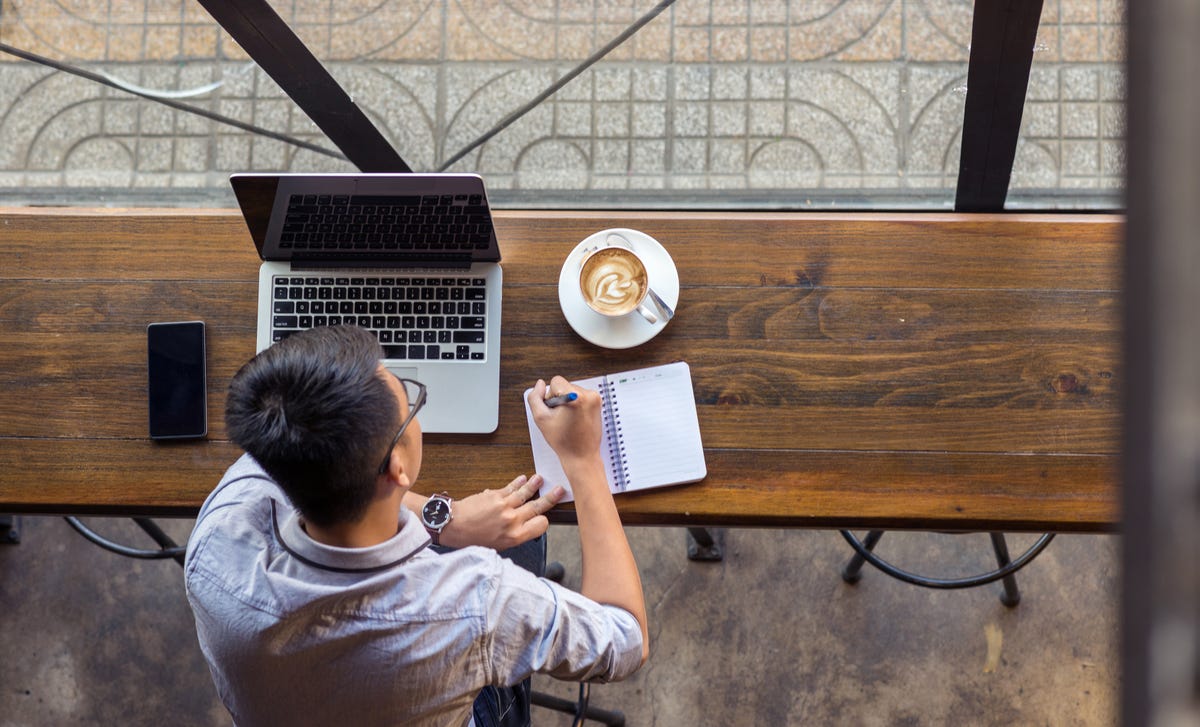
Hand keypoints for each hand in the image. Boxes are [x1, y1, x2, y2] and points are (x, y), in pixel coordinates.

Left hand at [438, 474, 564, 549]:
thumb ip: (513, 536)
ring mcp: (504, 505)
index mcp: (515, 536)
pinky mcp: (495, 494)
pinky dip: (518, 482)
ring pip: (525, 493)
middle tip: (559, 490)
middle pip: (537, 507)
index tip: (544, 518)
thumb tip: (523, 527)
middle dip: (550, 498)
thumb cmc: (472, 539)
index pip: (541, 525)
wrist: (453, 525)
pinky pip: (511, 487)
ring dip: (535, 485)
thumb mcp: (497, 546)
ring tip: (541, 479)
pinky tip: (523, 478)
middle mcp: (512, 520)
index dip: (544, 521)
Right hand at [527, 377, 602, 464]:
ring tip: (568, 420)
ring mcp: (595, 399)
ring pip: (572, 391)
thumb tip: (540, 384)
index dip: (550, 397)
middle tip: (561, 418)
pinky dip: (576, 405)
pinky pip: (580, 396)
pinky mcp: (598, 403)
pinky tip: (575, 419)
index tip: (554, 411)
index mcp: (576, 397)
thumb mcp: (541, 418)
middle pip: (564, 386)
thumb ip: (535, 397)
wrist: (582, 456)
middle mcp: (589, 395)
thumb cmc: (564, 441)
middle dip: (559, 399)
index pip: (555, 382)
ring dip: (567, 402)